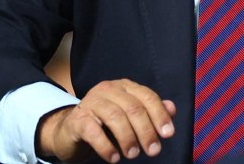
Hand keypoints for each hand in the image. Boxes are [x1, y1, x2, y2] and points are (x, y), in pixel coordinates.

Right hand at [38, 79, 175, 161]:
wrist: (72, 131)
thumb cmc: (106, 124)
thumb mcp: (130, 117)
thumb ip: (151, 111)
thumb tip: (171, 108)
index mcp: (124, 87)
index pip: (147, 97)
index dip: (160, 115)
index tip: (168, 134)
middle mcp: (108, 89)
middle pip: (133, 108)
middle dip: (146, 131)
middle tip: (153, 151)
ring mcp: (91, 102)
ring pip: (115, 116)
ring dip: (127, 138)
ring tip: (133, 154)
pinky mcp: (78, 119)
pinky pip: (93, 131)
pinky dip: (106, 146)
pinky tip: (114, 157)